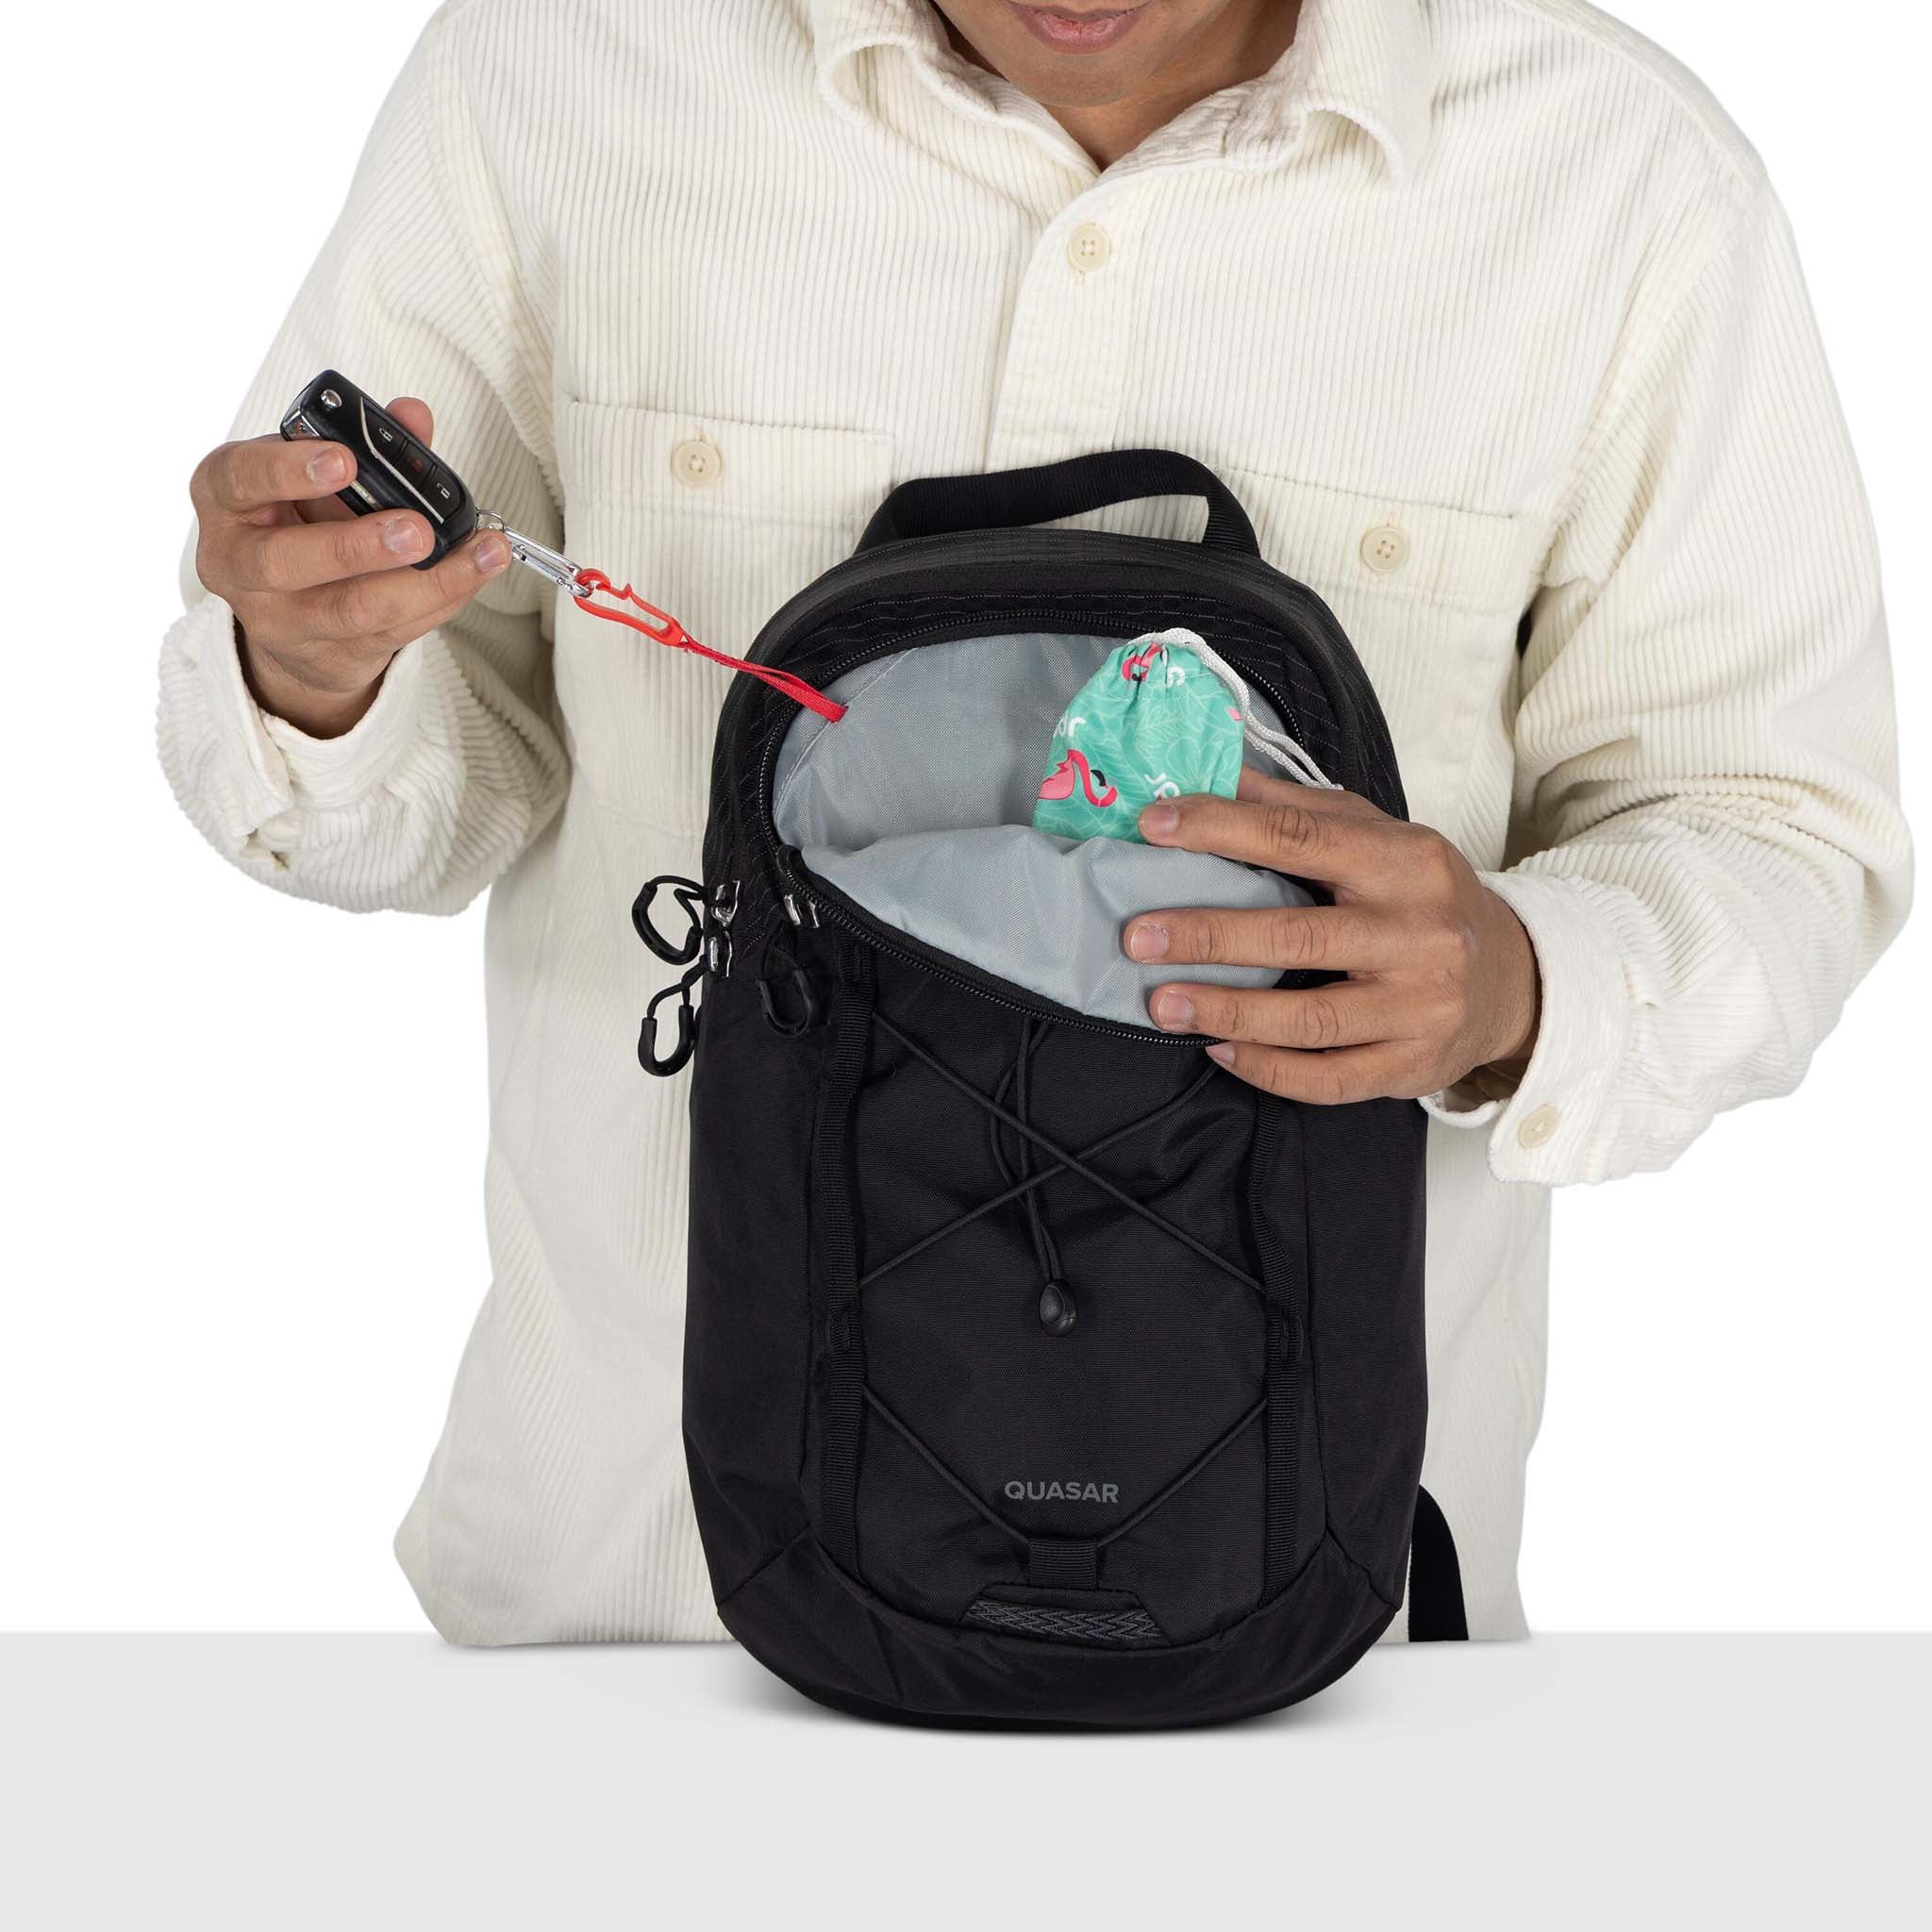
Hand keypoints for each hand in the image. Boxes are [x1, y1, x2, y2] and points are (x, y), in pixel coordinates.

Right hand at [189, 398, 510, 736]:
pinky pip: (393, 631)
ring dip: (424, 583)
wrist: (288, 611)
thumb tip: (412, 415)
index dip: (289, 471)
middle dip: (357, 545)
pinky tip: (475, 573)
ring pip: (350, 610)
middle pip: (285, 560)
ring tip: (478, 554)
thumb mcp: (314, 474)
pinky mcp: (327, 655)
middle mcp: (237, 561)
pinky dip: (442, 600)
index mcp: (225, 496)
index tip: (344, 460)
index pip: (240, 477)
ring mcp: (279, 617)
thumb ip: (365, 442)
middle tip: (416, 529)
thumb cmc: (299, 520)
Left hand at [1122, 771, 1540, 1103]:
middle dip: (1209, 936)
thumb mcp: (1378, 837)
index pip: (1300, 839)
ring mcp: (1419, 1006)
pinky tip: (1218, 1048)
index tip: (1154, 826)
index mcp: (1403, 862)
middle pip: (1297, 936)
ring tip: (1162, 1003)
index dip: (1222, 830)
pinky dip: (1267, 1069)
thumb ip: (1299, 811)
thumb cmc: (1422, 898)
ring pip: (1309, 1019)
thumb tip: (1214, 773)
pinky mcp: (1411, 1065)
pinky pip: (1327, 1078)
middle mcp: (1417, 933)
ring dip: (1226, 1011)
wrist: (1513, 977)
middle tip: (1138, 936)